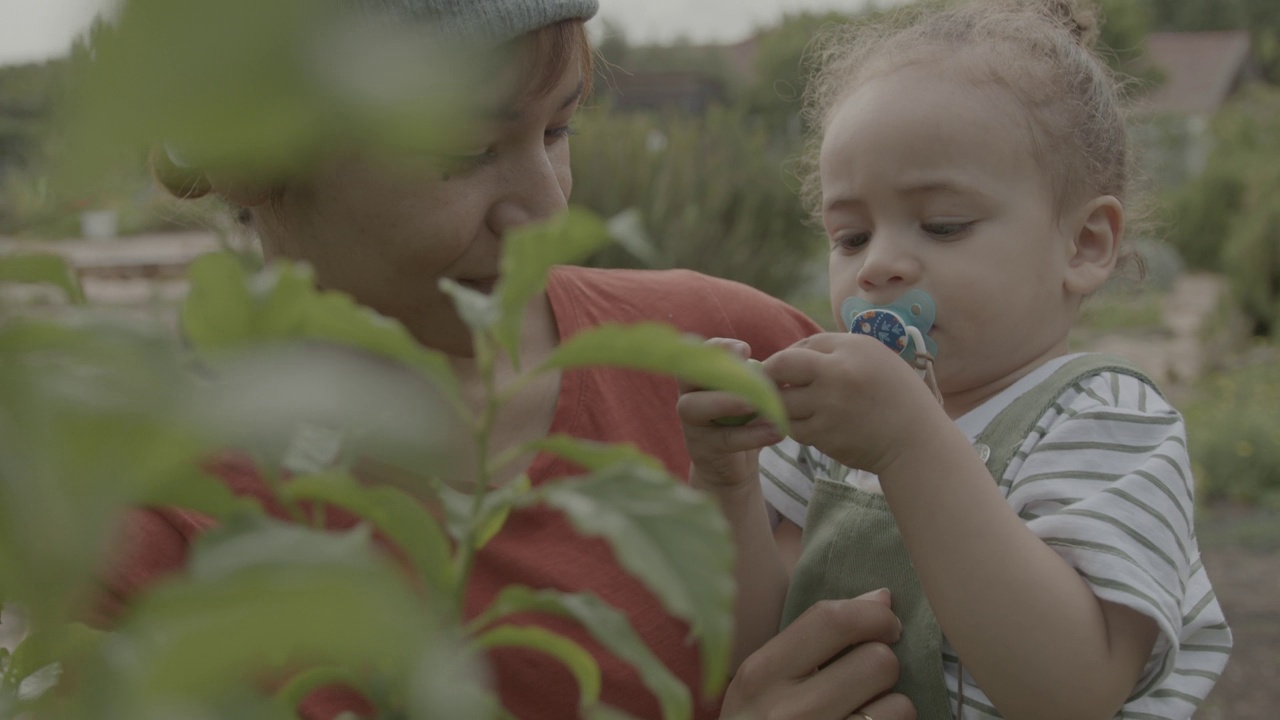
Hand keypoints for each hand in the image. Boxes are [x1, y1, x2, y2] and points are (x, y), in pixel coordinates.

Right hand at [677, 339, 782, 489]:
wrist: (733, 466)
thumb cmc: (743, 422)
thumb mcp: (749, 397)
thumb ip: (757, 380)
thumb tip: (782, 366)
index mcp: (700, 379)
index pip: (698, 353)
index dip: (718, 347)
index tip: (745, 350)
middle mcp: (688, 397)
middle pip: (687, 375)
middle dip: (716, 369)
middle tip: (749, 371)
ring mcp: (691, 424)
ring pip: (694, 407)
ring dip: (727, 401)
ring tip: (757, 404)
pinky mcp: (701, 449)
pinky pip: (724, 438)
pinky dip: (752, 435)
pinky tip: (776, 432)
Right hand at [719, 590, 914, 719]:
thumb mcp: (763, 684)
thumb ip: (813, 638)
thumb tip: (882, 598)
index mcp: (761, 676)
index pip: (831, 620)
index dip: (872, 616)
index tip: (884, 624)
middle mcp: (788, 713)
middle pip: (877, 661)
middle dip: (883, 664)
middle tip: (868, 677)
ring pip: (899, 705)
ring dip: (891, 707)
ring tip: (864, 712)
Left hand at [764, 333, 946, 475]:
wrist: (918, 442)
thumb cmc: (899, 400)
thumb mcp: (877, 360)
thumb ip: (839, 354)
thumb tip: (792, 357)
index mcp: (854, 347)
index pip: (806, 344)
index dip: (792, 355)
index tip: (787, 369)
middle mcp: (838, 371)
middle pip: (782, 364)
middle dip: (768, 373)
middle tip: (765, 383)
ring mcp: (829, 403)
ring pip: (781, 400)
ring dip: (781, 404)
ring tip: (790, 408)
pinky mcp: (824, 433)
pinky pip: (792, 427)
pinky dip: (794, 427)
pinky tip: (808, 427)